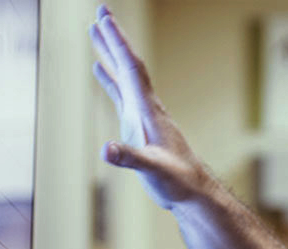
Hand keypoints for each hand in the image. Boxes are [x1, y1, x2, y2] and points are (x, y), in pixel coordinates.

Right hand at [90, 5, 212, 209]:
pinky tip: (98, 68)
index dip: (117, 43)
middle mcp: (147, 106)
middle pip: (128, 63)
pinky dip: (109, 78)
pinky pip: (121, 93)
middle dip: (114, 37)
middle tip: (100, 10)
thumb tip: (107, 150)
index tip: (103, 18)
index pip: (131, 68)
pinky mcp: (139, 125)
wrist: (192, 191)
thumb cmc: (177, 180)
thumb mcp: (152, 169)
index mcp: (149, 109)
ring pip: (124, 75)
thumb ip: (130, 159)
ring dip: (110, 52)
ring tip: (95, 30)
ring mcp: (143, 114)